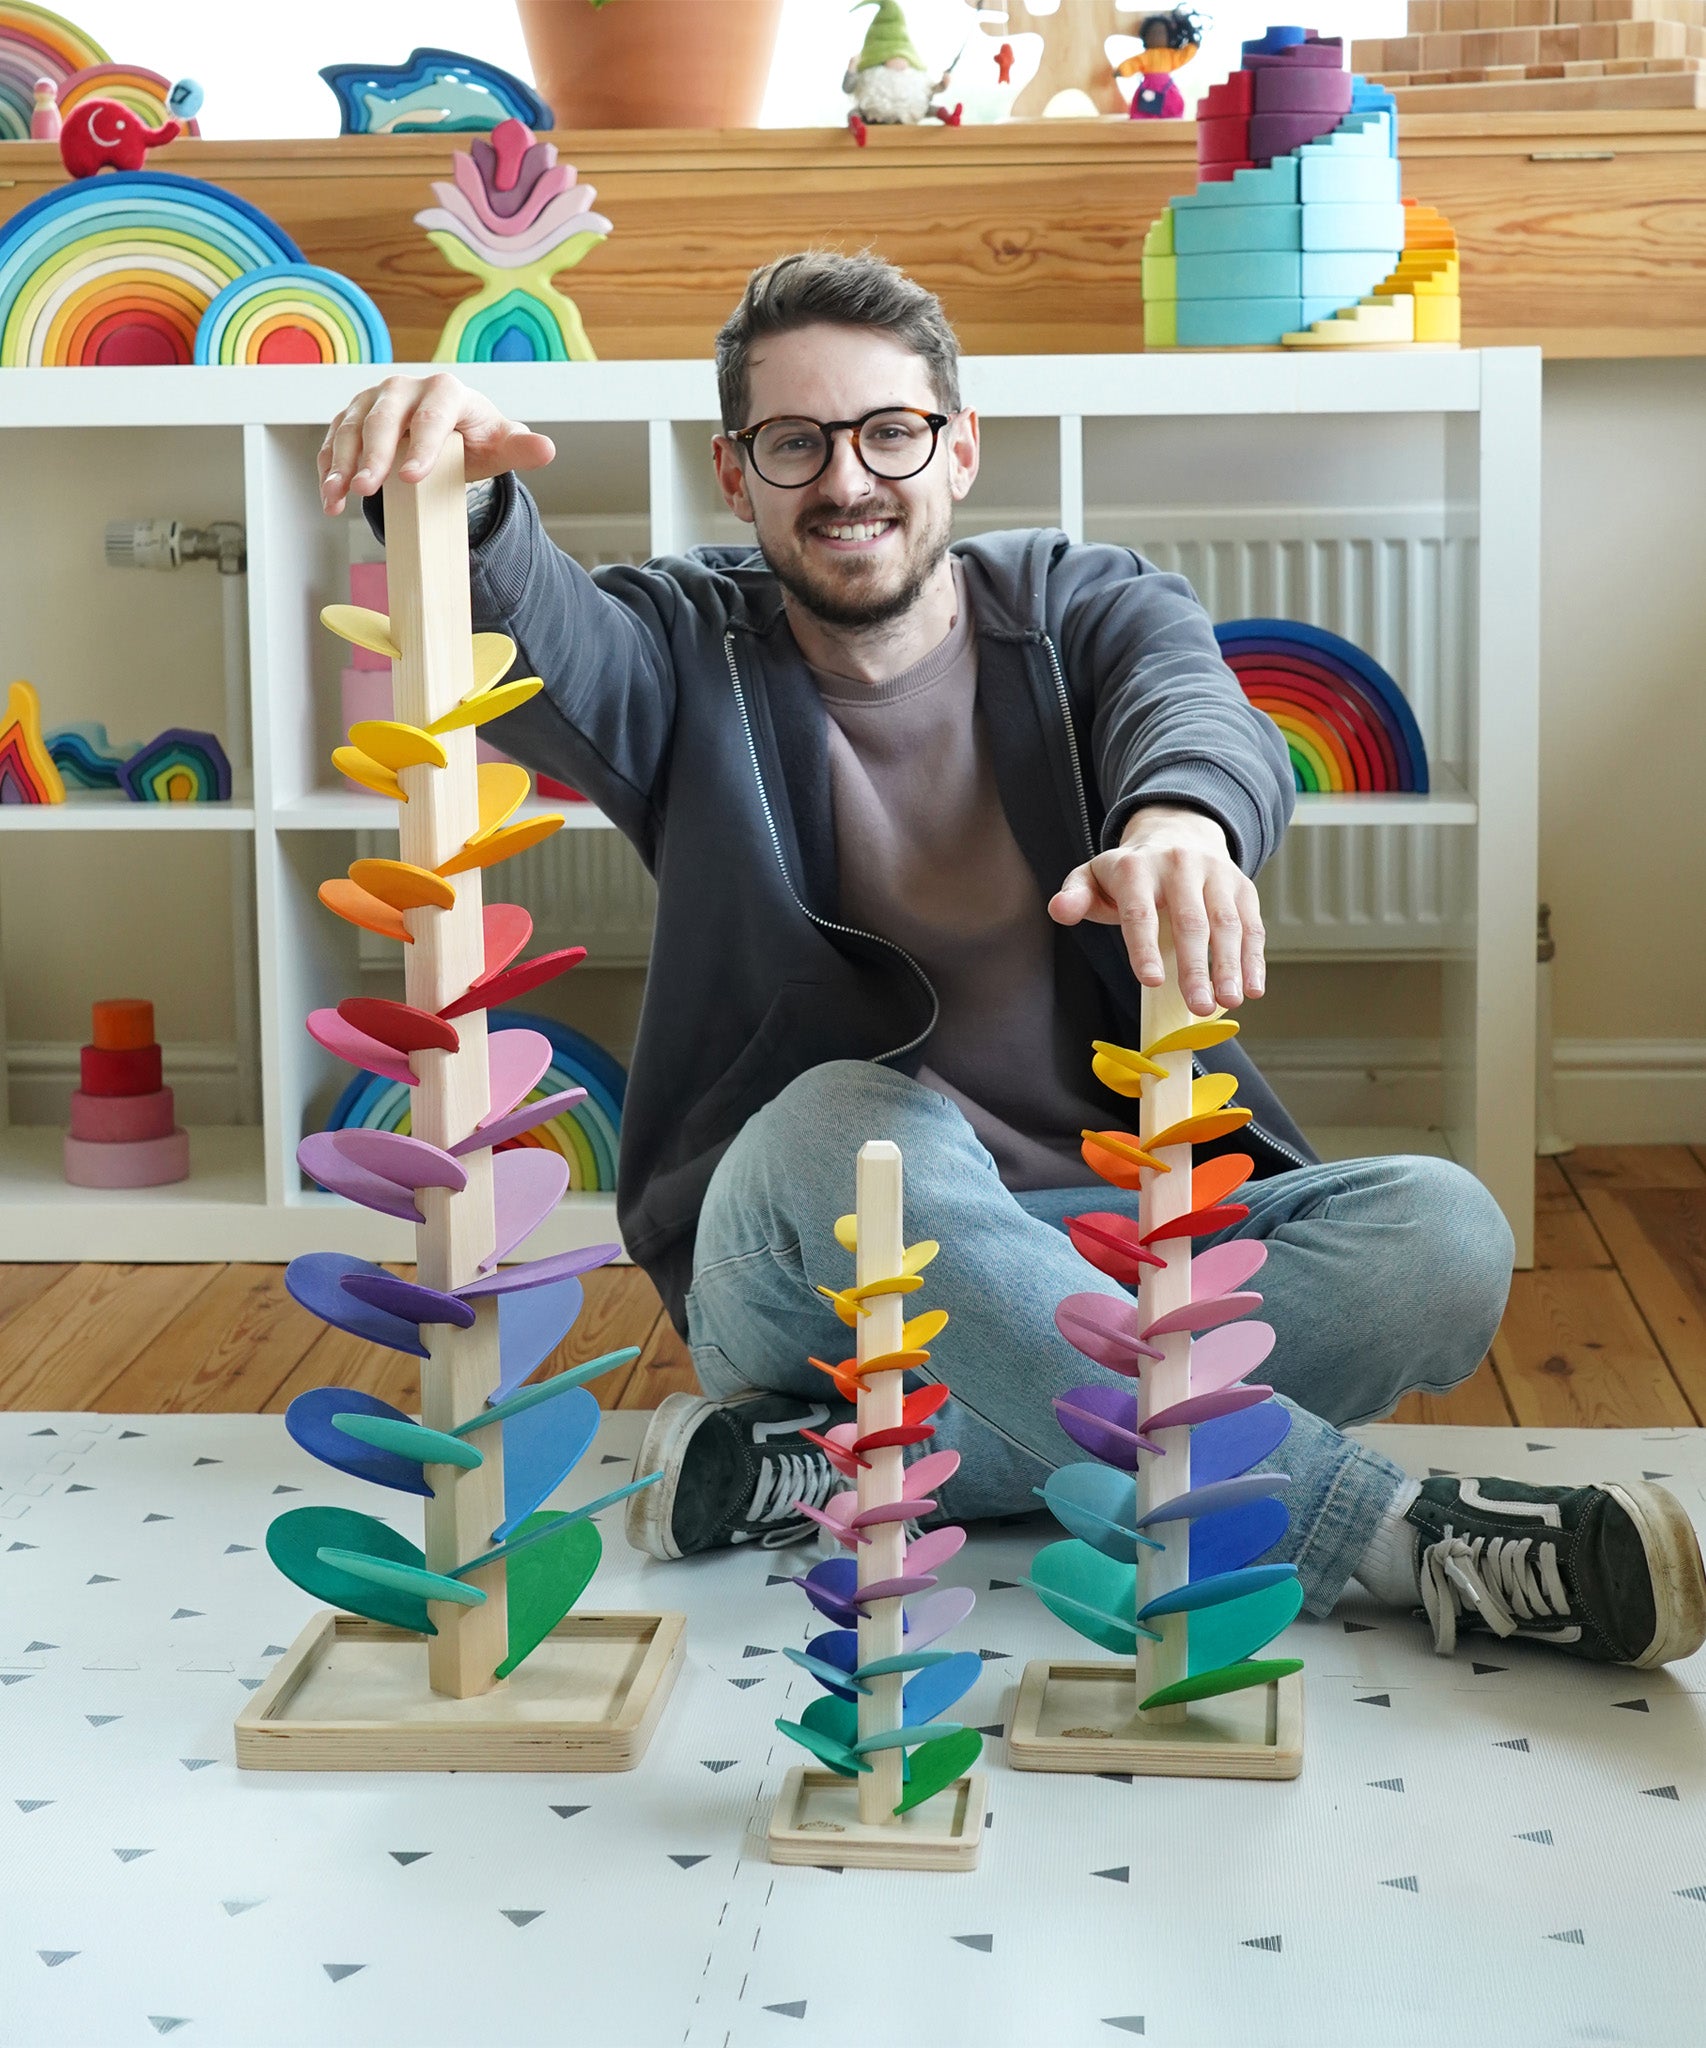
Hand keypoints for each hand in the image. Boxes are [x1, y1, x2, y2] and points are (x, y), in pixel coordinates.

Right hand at [318, 373, 555, 514]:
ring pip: (349, 428)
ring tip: (337, 498)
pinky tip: (328, 496)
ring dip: (340, 464)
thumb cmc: (476, 437)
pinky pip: (333, 440)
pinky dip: (328, 467)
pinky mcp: (351, 416)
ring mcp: (373, 400)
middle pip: (382, 420)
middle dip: (372, 456)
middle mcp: (403, 388)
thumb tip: (546, 450)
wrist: (449, 431)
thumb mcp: (500, 444)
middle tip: (365, 490)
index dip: (419, 447)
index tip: (411, 478)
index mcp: (444, 390)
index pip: (430, 418)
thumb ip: (520, 448)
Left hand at [1048, 806, 1265, 1016]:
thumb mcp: (1094, 876)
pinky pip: (1251, 924)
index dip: (1144, 947)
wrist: (1177, 832)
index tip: (1150, 981)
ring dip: (1230, 966)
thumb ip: (1075, 896)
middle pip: (1189, 922)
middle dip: (1196, 967)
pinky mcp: (1241, 886)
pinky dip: (1254, 958)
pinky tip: (1253, 987)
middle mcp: (1179, 866)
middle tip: (1198, 1006)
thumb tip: (1059, 910)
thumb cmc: (1130, 871)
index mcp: (1137, 868)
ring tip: (1229, 1001)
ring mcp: (1215, 874)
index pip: (1139, 912)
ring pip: (1226, 923)